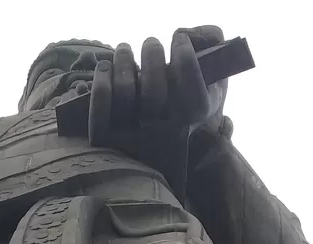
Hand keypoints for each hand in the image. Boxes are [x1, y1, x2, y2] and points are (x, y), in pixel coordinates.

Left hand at [87, 27, 225, 153]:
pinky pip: (100, 113)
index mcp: (195, 116)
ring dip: (124, 60)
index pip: (192, 93)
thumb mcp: (212, 66)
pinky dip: (101, 82)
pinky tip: (106, 68)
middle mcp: (166, 134)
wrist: (161, 133)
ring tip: (125, 50)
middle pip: (154, 94)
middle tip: (151, 43)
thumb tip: (182, 35)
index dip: (185, 58)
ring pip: (126, 95)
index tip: (179, 40)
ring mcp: (136, 139)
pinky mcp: (111, 139)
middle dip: (152, 54)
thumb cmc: (188, 88)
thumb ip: (209, 41)